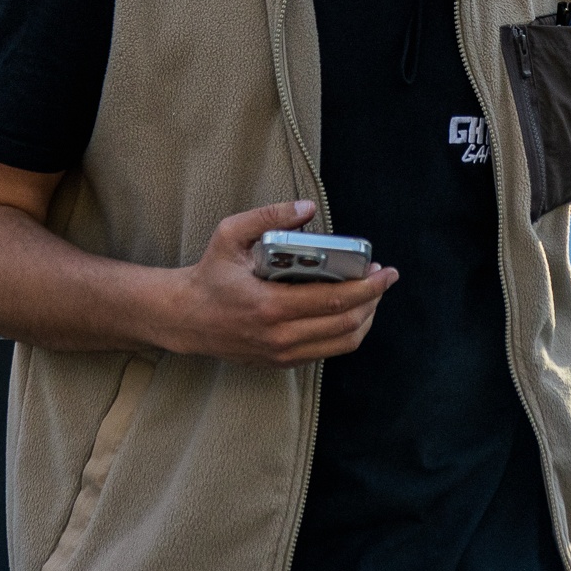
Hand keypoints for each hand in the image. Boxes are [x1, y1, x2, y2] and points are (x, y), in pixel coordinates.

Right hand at [152, 199, 397, 367]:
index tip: (385, 271)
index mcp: (270, 306)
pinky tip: (350, 311)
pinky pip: (327, 350)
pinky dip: (347, 332)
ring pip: (342, 343)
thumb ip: (269, 217)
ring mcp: (281, 353)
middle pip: (345, 324)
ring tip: (371, 295)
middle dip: (373, 300)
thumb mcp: (229, 235)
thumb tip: (307, 208)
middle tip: (382, 279)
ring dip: (365, 318)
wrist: (185, 318)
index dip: (367, 286)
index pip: (334, 301)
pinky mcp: (281, 361)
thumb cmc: (209, 275)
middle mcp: (279, 336)